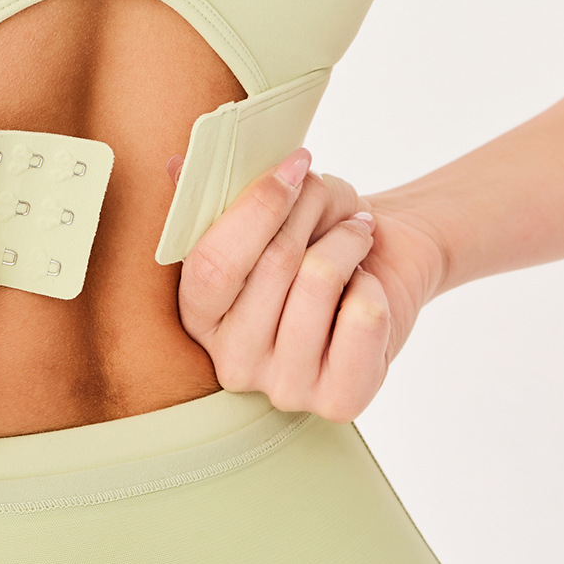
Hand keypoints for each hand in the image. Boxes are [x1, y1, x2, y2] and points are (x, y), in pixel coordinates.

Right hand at [173, 149, 439, 420]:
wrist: (383, 270)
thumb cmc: (314, 235)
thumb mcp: (268, 206)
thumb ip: (218, 192)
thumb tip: (179, 167)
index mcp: (198, 315)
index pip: (211, 263)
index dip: (255, 207)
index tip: (294, 163)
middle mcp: (231, 362)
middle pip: (272, 267)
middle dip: (307, 209)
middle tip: (323, 189)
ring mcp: (283, 388)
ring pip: (319, 283)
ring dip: (347, 239)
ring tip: (355, 231)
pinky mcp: (339, 400)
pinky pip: (363, 317)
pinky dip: (373, 283)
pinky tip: (367, 284)